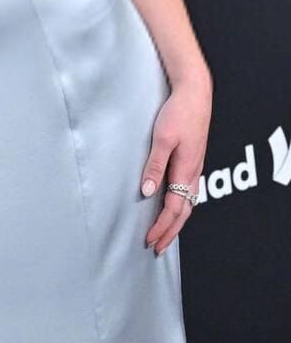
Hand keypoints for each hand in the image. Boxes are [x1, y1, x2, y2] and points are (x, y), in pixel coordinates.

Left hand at [141, 76, 211, 255]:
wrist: (195, 94)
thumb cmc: (178, 113)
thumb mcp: (162, 138)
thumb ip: (155, 166)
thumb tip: (147, 192)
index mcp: (186, 171)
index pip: (173, 209)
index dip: (161, 227)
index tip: (149, 241)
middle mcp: (193, 173)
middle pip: (183, 212)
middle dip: (170, 232)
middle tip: (156, 248)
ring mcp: (194, 167)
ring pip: (188, 203)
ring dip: (176, 221)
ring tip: (164, 234)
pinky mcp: (192, 160)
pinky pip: (188, 191)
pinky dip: (181, 206)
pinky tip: (173, 206)